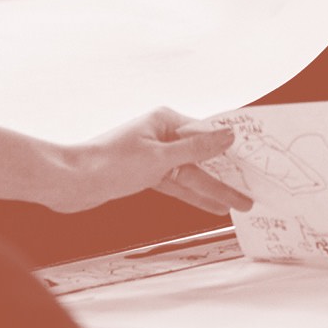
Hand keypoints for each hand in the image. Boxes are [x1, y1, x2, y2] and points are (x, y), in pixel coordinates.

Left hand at [66, 109, 250, 214]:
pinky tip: (212, 206)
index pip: (208, 133)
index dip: (232, 148)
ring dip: (214, 191)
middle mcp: (161, 134)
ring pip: (191, 175)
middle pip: (202, 156)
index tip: (256, 159)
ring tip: (239, 206)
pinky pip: (177, 185)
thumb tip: (229, 135)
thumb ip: (198, 149)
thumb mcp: (160, 158)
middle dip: (227, 176)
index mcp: (165, 120)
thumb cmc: (110, 163)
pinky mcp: (145, 174)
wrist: (70, 183)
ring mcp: (154, 155)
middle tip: (253, 193)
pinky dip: (194, 196)